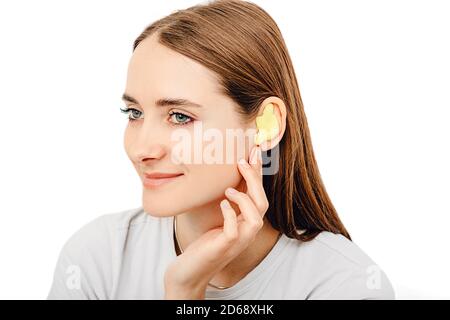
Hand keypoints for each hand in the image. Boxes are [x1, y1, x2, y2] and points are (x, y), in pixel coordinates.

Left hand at [164, 145, 268, 298]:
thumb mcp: (218, 221)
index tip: (254, 152)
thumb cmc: (203, 245)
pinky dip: (230, 214)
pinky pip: (234, 230)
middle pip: (262, 203)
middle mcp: (247, 232)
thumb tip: (227, 178)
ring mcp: (238, 241)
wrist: (190, 272)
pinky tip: (222, 204)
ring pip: (256, 217)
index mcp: (246, 224)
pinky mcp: (224, 247)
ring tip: (230, 188)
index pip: (259, 196)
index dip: (258, 175)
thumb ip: (227, 204)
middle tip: (243, 160)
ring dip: (245, 199)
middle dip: (255, 180)